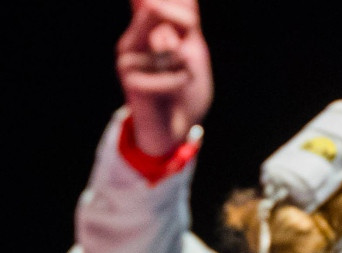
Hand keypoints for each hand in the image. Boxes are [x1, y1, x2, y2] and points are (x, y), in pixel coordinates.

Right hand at [116, 0, 211, 156]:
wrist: (176, 128)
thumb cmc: (184, 88)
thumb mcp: (191, 48)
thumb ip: (185, 17)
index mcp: (146, 28)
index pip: (144, 0)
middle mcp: (132, 38)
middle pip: (158, 7)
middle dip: (183, 22)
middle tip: (183, 47)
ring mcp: (128, 58)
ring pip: (171, 44)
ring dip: (185, 63)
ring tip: (178, 76)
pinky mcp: (132, 79)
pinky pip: (175, 71)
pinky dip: (183, 81)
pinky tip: (174, 90)